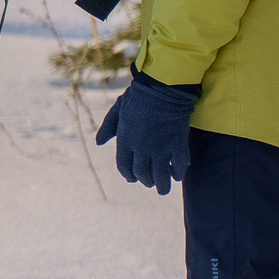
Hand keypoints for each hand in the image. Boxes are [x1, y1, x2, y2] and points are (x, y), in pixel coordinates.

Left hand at [96, 71, 199, 195]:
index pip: (124, 166)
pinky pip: (179, 166)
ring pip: (160, 176)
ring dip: (162, 185)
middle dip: (145, 181)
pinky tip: (177, 176)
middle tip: (149, 183)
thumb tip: (99, 143)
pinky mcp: (178, 145)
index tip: (132, 179)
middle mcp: (142, 149)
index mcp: (125, 141)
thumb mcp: (118, 110)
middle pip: (142, 174)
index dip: (128, 175)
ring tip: (163, 190)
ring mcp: (161, 148)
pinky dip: (178, 174)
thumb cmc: (137, 97)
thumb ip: (108, 127)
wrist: (162, 88)